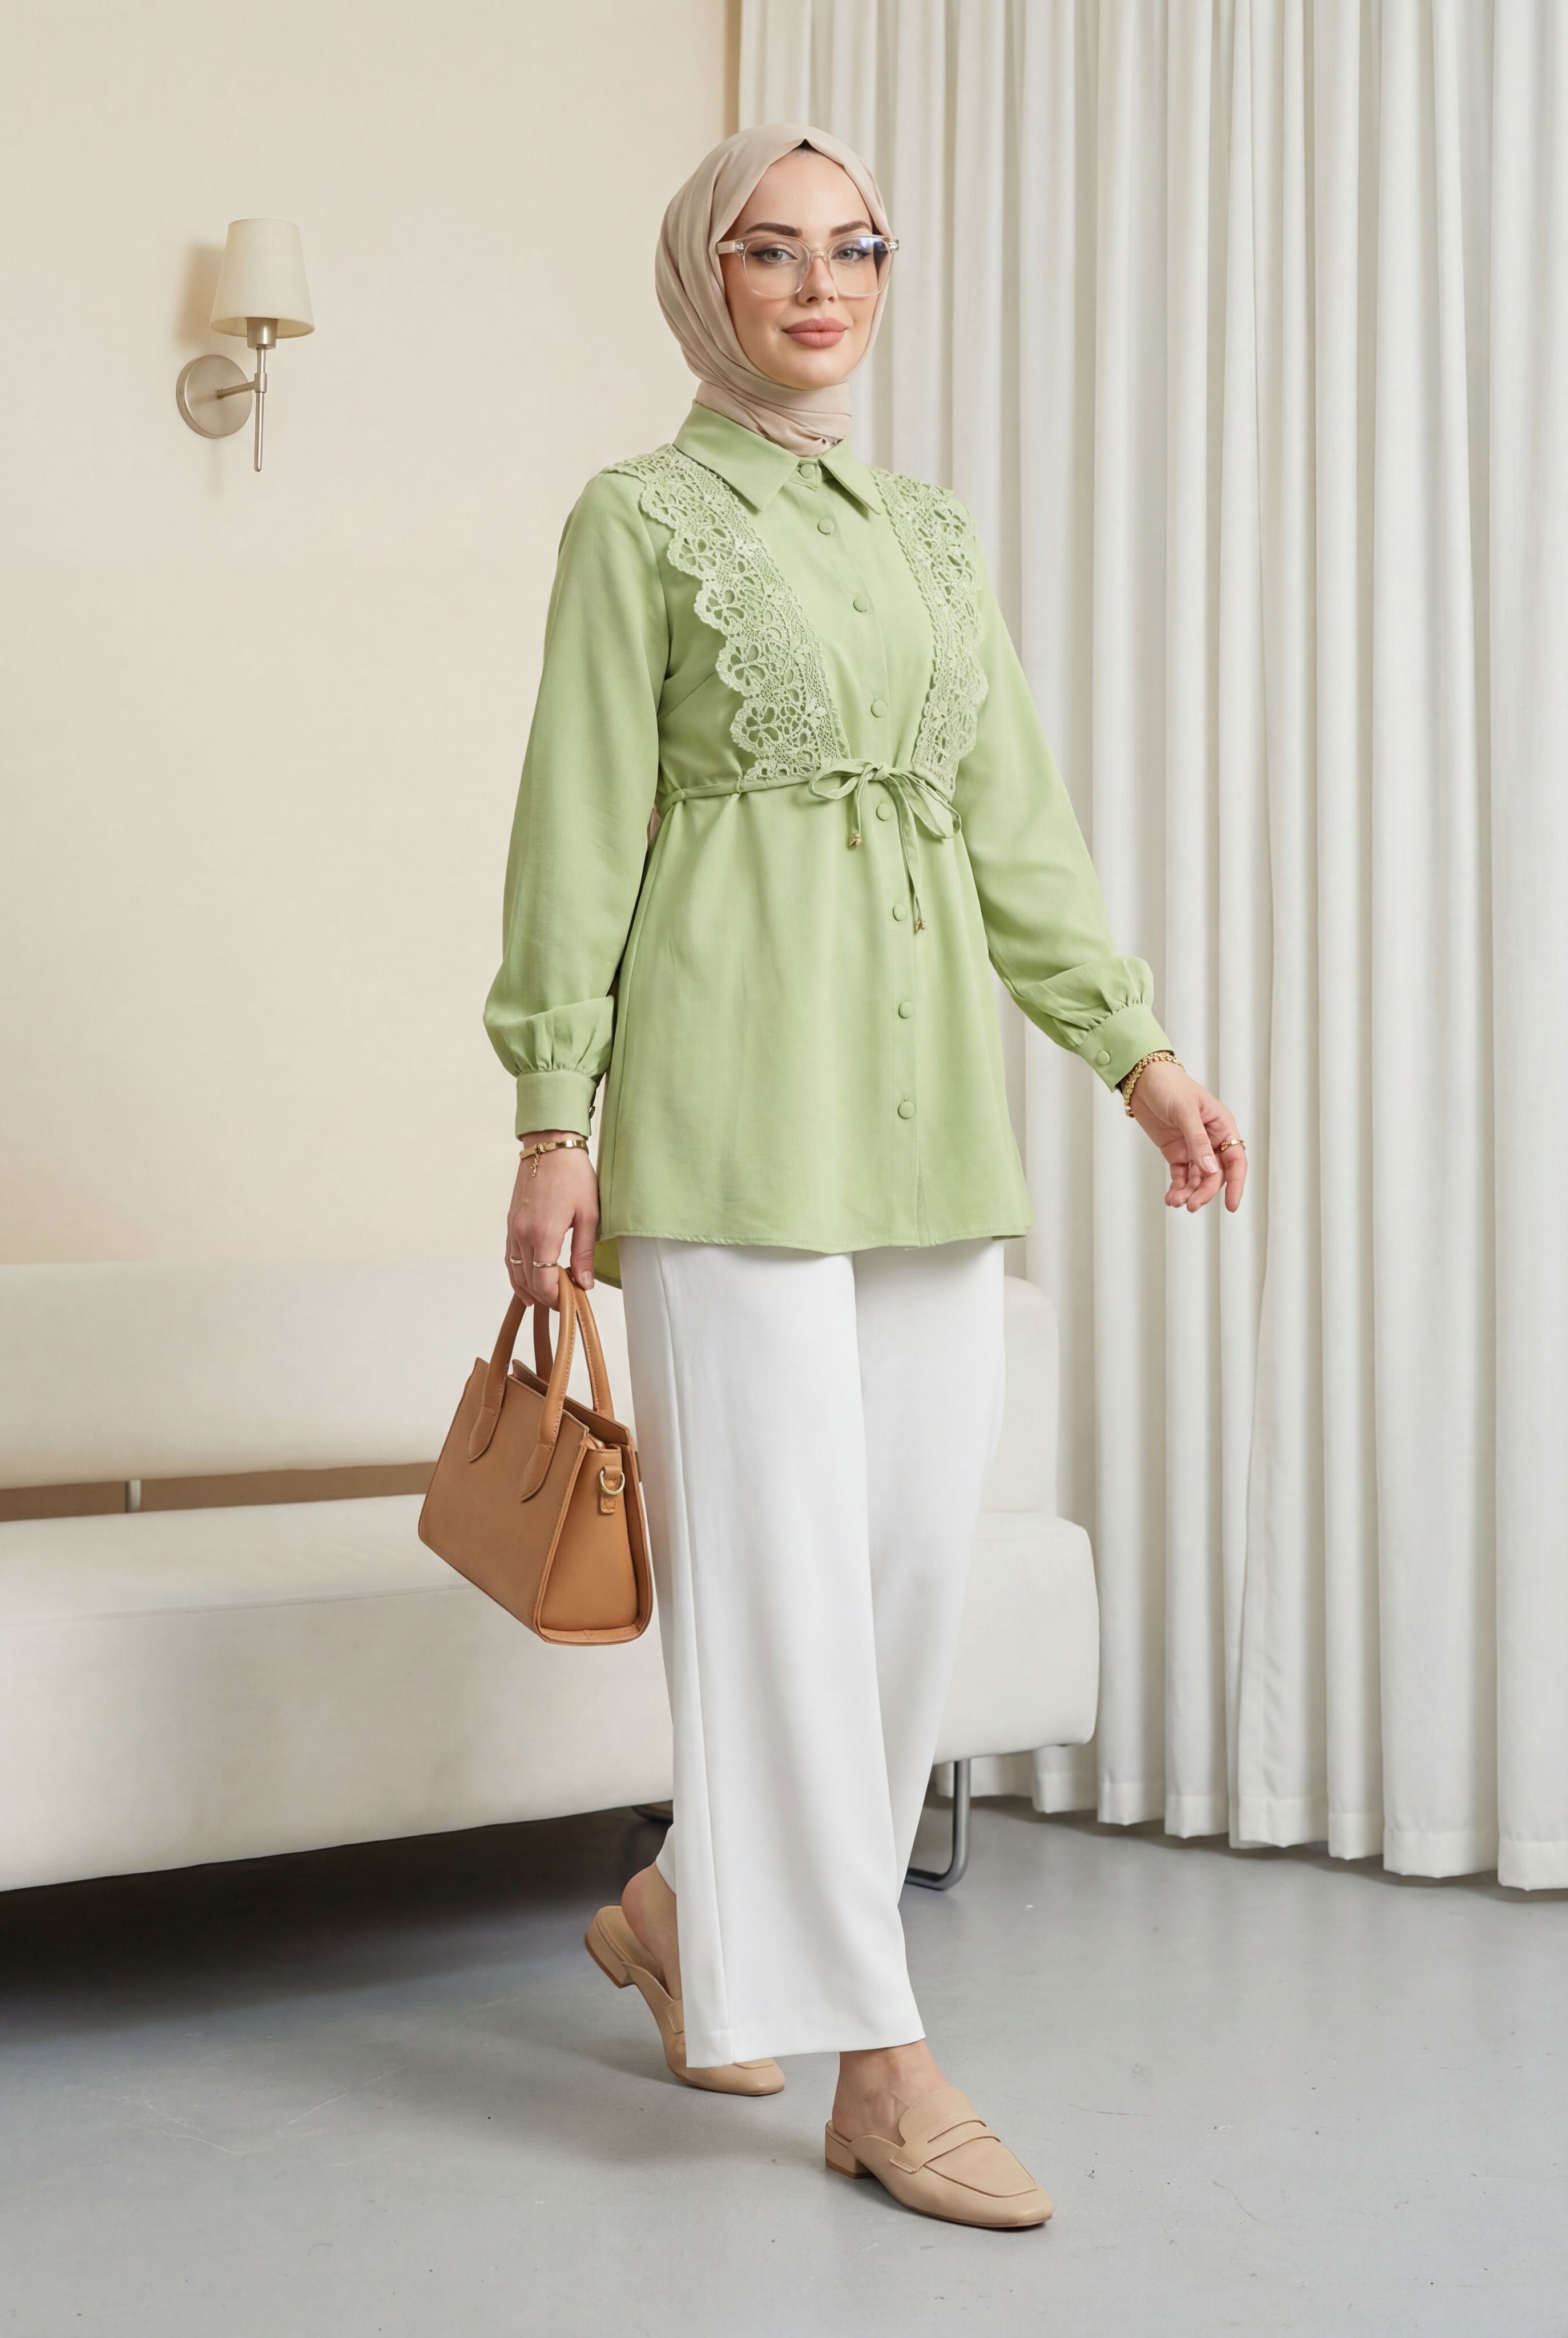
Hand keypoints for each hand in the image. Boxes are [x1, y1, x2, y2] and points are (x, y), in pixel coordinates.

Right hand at [507, 1130, 599, 1308]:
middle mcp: (522, 1234)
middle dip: (544, 1296)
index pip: (542, 1282)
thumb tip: (584, 1283)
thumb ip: (584, 1253)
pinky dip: (517, 1272)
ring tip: (544, 1298)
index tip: (570, 1302)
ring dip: (527, 1288)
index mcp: (543, 1235)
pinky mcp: (510, 1222)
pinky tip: (528, 1278)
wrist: (549, 1146)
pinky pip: (509, 1256)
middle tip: (563, 1301)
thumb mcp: (589, 1215)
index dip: (555, 1298)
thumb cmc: (573, 1176)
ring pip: (513, 1271)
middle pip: (527, 1281)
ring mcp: (513, 1228)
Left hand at [1127, 1064, 1247, 1213]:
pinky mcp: (1175, 1152)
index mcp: (1222, 1127)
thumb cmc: (1170, 1086)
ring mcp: (1193, 1148)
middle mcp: (1211, 1140)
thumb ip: (1197, 1140)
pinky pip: (1181, 1176)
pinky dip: (1177, 1188)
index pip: (1235, 1160)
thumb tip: (1210, 1169)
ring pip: (1198, 1179)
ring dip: (1190, 1193)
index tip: (1231, 1205)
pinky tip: (1171, 1197)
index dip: (1236, 1183)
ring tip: (1176, 1202)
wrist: (1143, 1080)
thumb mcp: (1185, 1110)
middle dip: (1205, 1191)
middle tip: (1191, 1205)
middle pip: (1215, 1174)